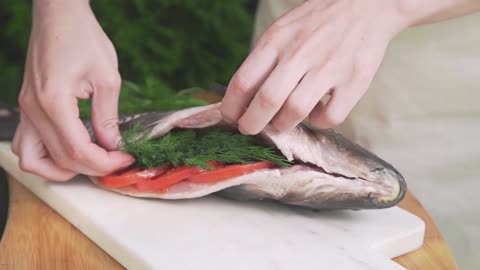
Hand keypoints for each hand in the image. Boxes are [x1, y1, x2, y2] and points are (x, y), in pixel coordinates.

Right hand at [11, 0, 133, 180]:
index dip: (105, 162)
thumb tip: (112, 145)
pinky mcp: (27, 107)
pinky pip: (27, 144)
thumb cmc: (83, 38)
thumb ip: (108, 116)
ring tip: (91, 161)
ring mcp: (26, 110)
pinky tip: (70, 150)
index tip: (126, 158)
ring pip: (33, 160)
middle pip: (60, 160)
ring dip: (62, 169)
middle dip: (93, 167)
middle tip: (117, 159)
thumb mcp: (107, 78)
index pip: (78, 151)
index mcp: (54, 103)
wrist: (59, 15)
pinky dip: (46, 156)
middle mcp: (33, 110)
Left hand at [221, 0, 406, 133]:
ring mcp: (328, 67)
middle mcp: (300, 53)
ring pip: (295, 110)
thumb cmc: (316, 21)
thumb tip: (244, 96)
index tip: (230, 118)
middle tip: (249, 129)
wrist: (364, 4)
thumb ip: (264, 59)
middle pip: (266, 100)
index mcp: (276, 40)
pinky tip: (315, 114)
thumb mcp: (282, 30)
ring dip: (283, 125)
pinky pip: (330, 116)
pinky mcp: (354, 81)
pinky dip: (318, 122)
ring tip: (280, 124)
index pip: (243, 81)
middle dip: (251, 123)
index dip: (231, 107)